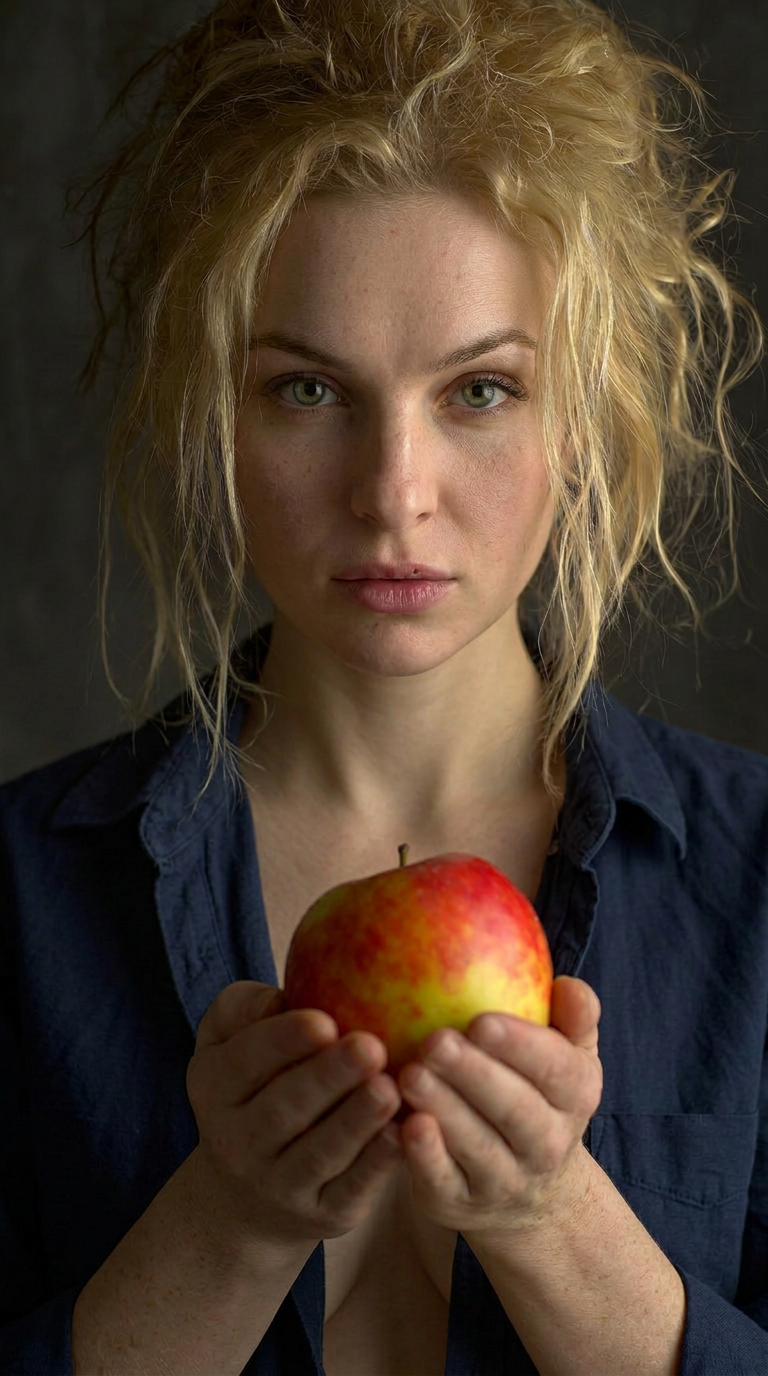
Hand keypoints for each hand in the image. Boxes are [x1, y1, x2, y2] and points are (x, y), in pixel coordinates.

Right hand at [186, 981, 403, 1253]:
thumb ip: (243, 1008)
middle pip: (284, 1109)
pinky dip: (376, 1165)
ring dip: (356, 1122)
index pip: (245, 1062)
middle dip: (328, 1078)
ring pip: (319, 1153)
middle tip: (370, 1047)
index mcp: (214, 1087)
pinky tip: (404, 1133)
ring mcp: (278, 1184)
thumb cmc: (252, 1086)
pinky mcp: (321, 1215)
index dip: (283, 1041)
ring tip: (390, 1088)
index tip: (324, 1020)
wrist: (244, 1192)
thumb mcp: (226, 1041)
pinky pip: (349, 1190)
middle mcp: (238, 1141)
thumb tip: (282, 998)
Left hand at [394, 975, 602, 1235]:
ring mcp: (504, 1179)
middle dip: (474, 1075)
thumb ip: (576, 1016)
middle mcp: (547, 1143)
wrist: (533, 1192)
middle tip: (435, 1041)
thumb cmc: (540, 1094)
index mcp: (576, 1096)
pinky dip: (423, 1157)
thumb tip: (568, 985)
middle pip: (514, 1110)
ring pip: (476, 1146)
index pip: (556, 1070)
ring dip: (444, 1110)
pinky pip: (442, 1181)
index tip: (482, 1021)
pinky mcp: (460, 1203)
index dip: (521, 1046)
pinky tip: (401, 1125)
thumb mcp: (570, 1056)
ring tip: (410, 1074)